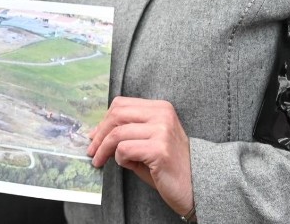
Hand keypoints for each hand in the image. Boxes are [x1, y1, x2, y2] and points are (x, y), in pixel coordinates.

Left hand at [88, 97, 193, 217]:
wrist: (196, 185)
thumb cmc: (168, 165)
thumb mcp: (148, 140)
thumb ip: (127, 131)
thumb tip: (97, 133)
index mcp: (160, 108)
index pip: (121, 104)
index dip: (104, 120)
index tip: (95, 136)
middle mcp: (162, 115)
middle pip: (117, 115)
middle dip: (99, 134)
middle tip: (92, 150)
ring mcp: (162, 131)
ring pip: (118, 133)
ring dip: (104, 149)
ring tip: (101, 160)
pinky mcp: (159, 150)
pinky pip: (125, 149)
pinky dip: (119, 159)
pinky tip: (127, 165)